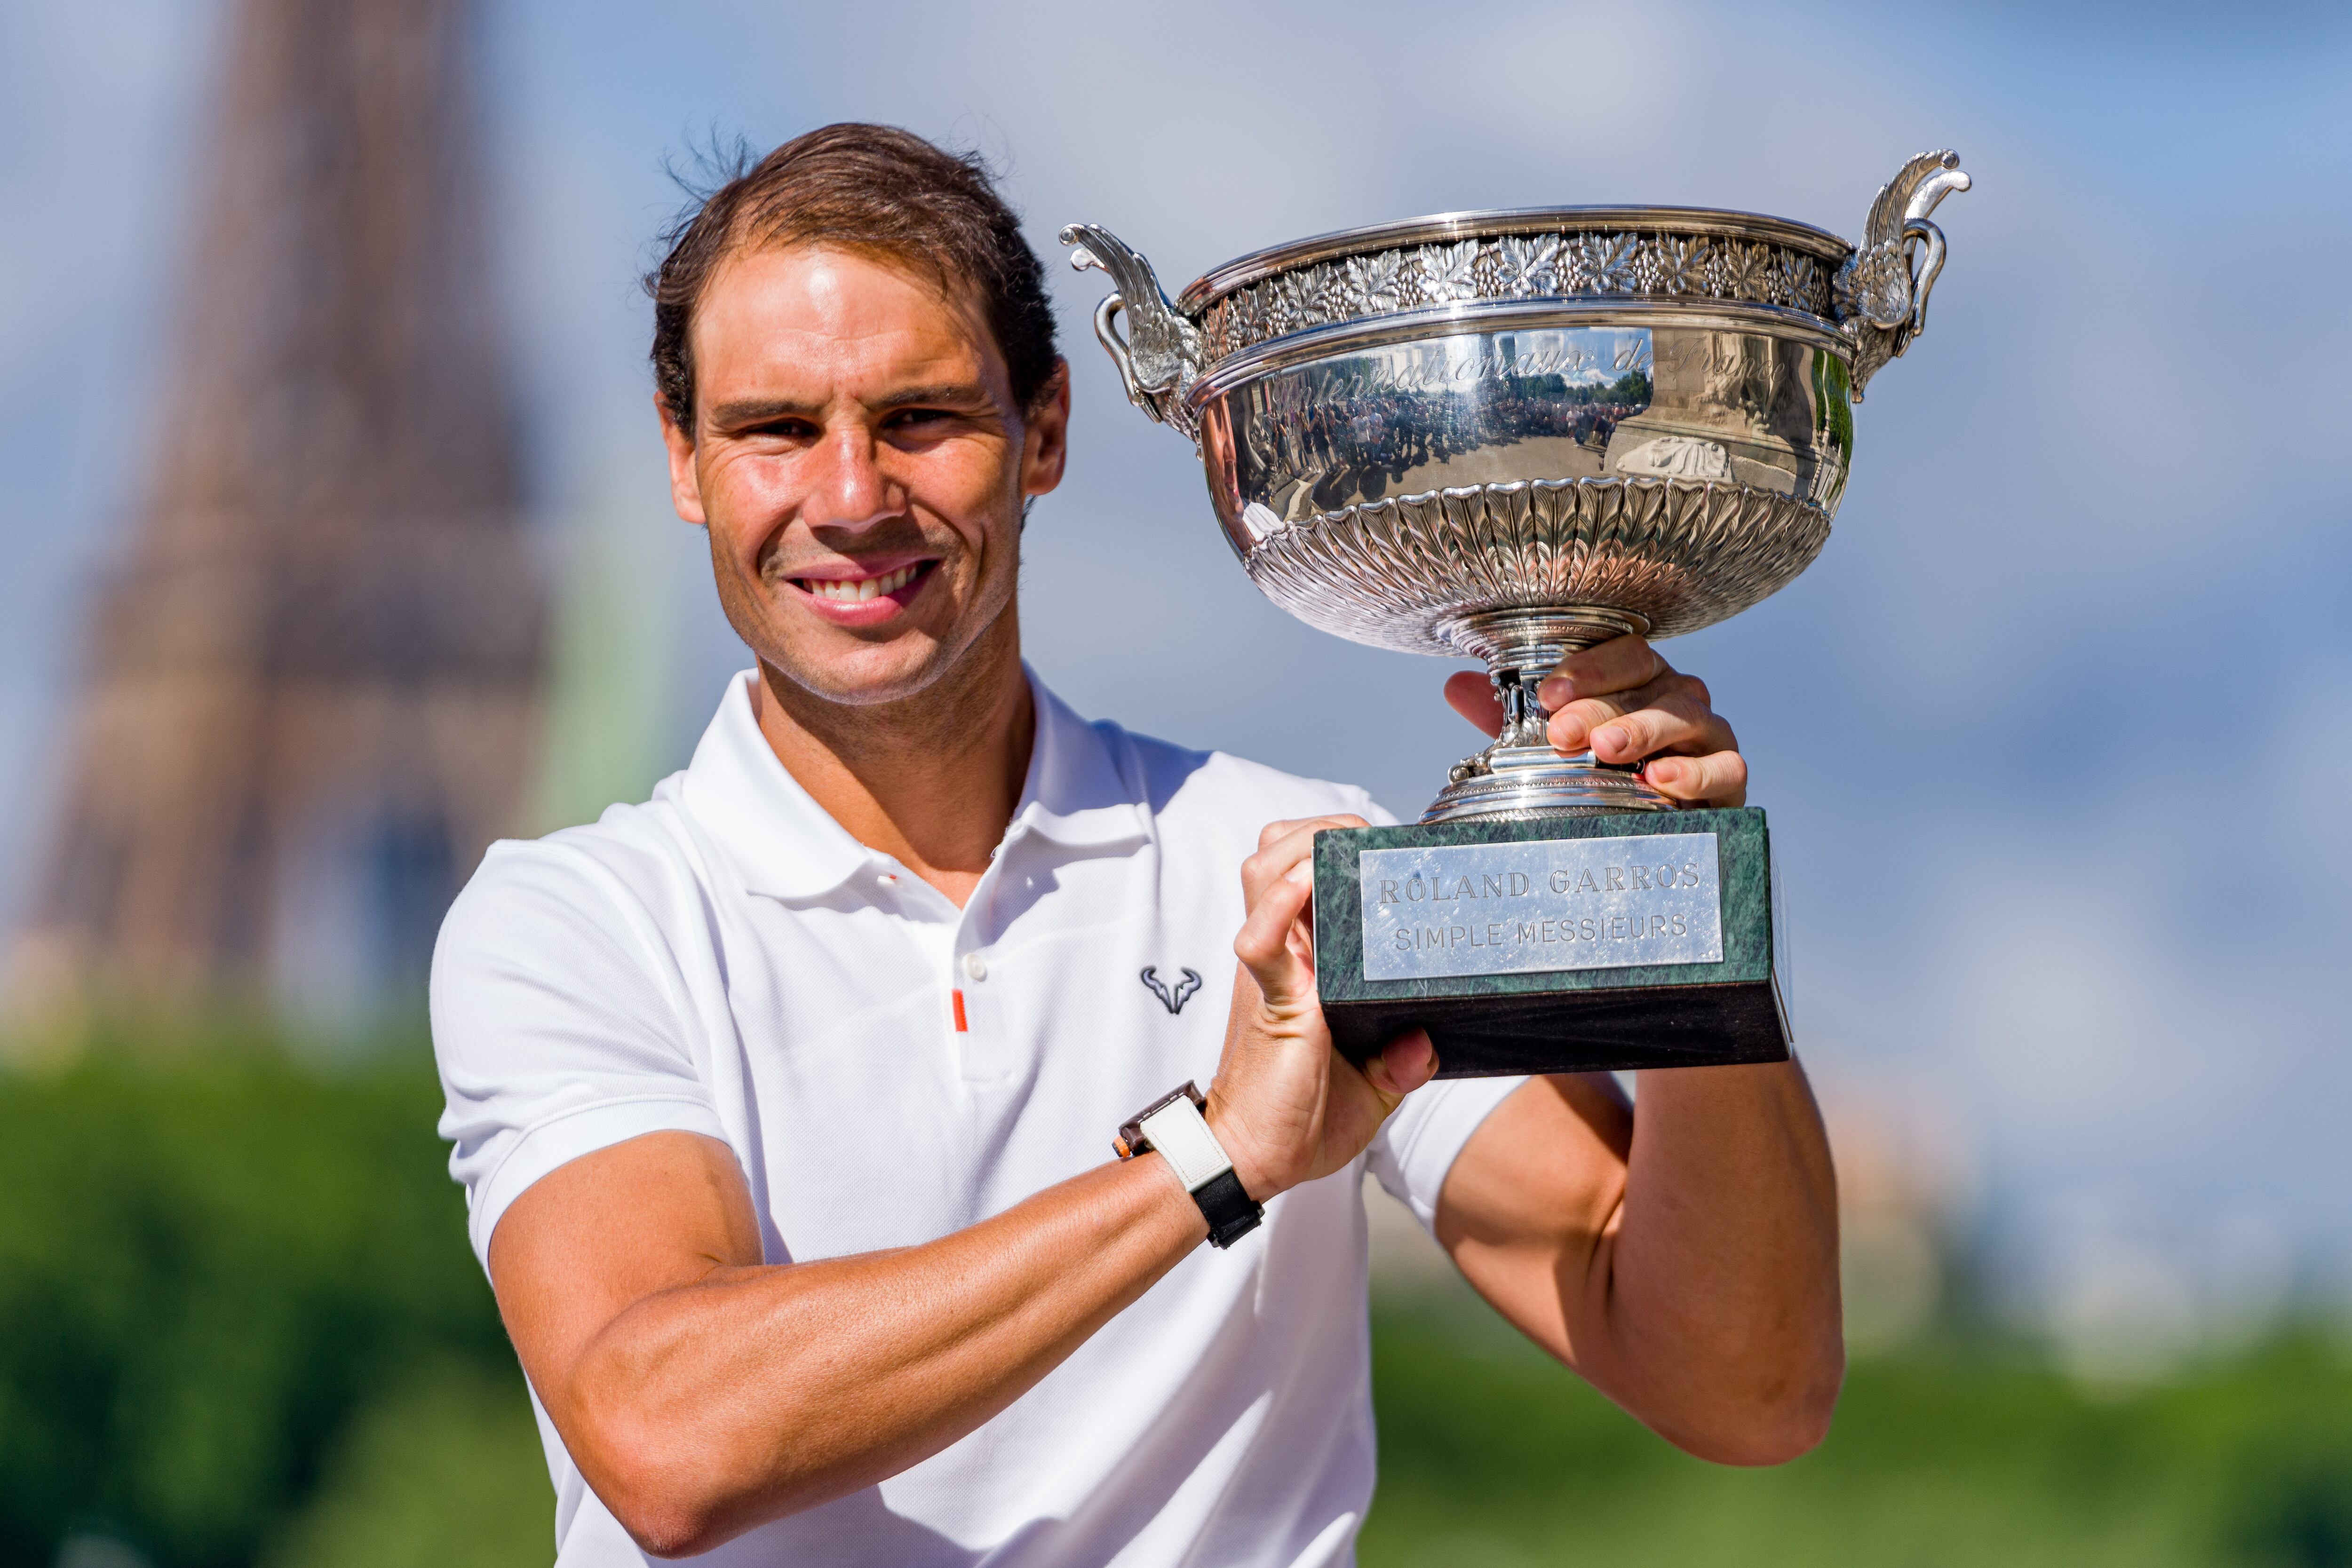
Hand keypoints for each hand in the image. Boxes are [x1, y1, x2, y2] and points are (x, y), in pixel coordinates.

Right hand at [1203, 815, 1437, 1200]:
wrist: (1253, 1160)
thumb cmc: (1302, 1119)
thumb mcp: (1371, 1088)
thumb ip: (1402, 1062)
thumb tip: (1427, 1041)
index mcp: (1306, 961)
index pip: (1306, 872)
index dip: (1337, 845)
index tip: (1385, 846)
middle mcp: (1285, 953)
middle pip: (1278, 852)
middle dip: (1319, 829)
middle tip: (1362, 838)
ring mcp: (1272, 972)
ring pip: (1265, 873)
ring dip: (1301, 848)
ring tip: (1334, 850)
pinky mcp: (1268, 999)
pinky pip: (1262, 940)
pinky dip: (1280, 906)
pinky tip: (1302, 884)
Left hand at [1441, 634, 1747, 806]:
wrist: (1662, 825)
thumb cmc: (1607, 771)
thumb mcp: (1553, 739)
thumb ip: (1508, 713)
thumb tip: (1455, 685)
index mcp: (1639, 679)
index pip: (1625, 654)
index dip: (1588, 670)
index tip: (1548, 696)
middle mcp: (1678, 697)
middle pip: (1648, 686)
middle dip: (1601, 707)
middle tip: (1563, 732)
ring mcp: (1708, 735)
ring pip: (1686, 718)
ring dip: (1644, 730)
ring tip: (1607, 749)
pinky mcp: (1729, 778)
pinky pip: (1724, 768)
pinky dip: (1695, 773)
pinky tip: (1661, 780)